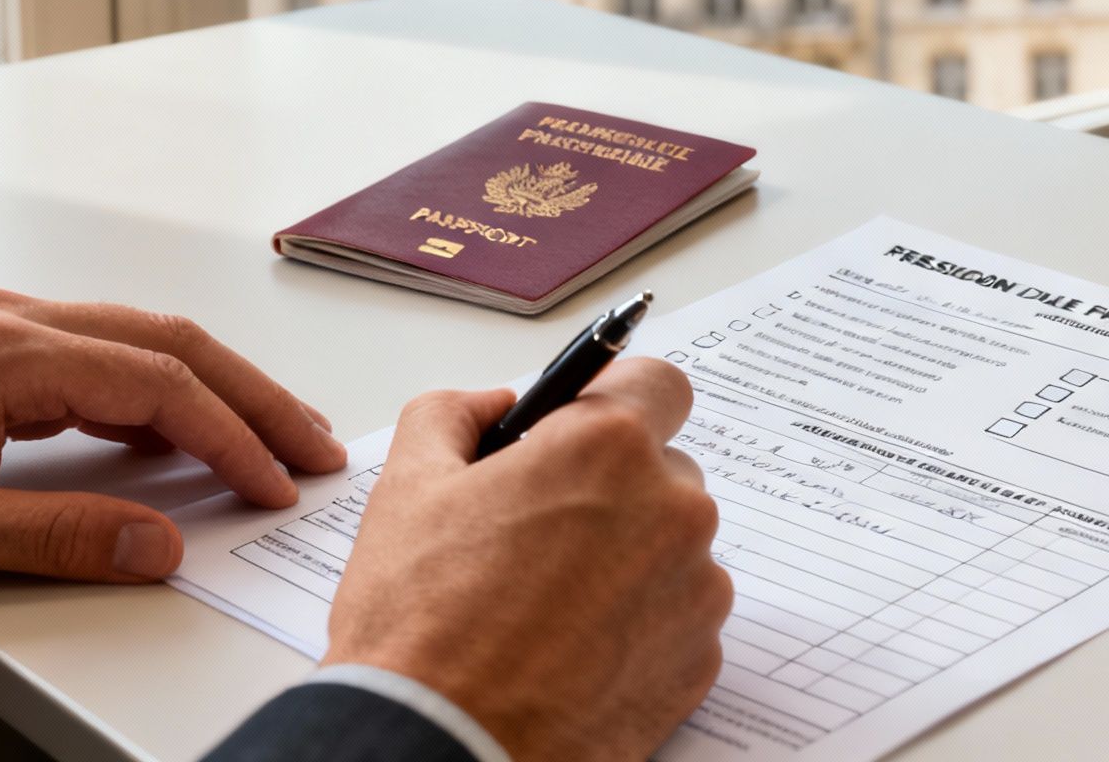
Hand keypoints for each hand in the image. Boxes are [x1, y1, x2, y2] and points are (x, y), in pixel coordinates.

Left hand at [0, 289, 346, 581]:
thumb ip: (58, 535)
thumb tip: (157, 543)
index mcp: (11, 355)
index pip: (159, 385)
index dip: (231, 436)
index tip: (275, 480)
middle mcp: (17, 321)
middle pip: (172, 343)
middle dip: (254, 396)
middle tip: (313, 444)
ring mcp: (5, 323)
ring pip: (143, 339)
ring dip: (215, 385)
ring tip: (268, 434)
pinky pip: (103, 350)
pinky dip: (160, 385)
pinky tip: (174, 425)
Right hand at [324, 358, 731, 761]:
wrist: (442, 748)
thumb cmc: (420, 625)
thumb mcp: (408, 486)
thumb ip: (453, 414)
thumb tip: (495, 405)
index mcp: (608, 450)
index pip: (657, 383)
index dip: (616, 401)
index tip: (586, 427)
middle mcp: (672, 511)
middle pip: (662, 469)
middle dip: (612, 488)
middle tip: (541, 530)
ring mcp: (696, 591)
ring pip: (672, 545)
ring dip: (627, 557)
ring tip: (547, 603)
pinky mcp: (701, 660)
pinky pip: (679, 615)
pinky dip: (638, 623)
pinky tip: (572, 648)